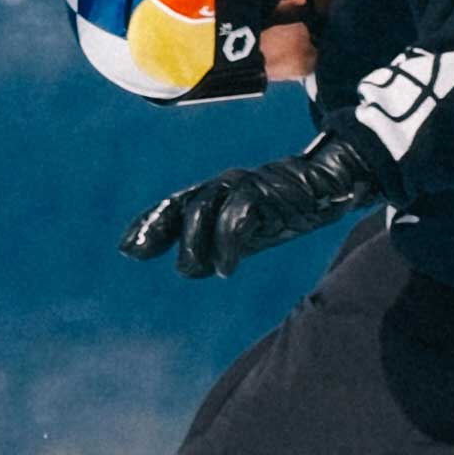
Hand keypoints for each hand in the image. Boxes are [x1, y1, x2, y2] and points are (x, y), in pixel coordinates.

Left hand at [125, 135, 368, 288]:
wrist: (326, 185)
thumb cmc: (284, 208)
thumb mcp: (247, 229)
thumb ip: (218, 244)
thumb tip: (190, 268)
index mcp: (216, 194)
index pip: (175, 205)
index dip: (149, 223)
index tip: (126, 248)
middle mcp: (223, 187)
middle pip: (181, 203)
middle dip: (157, 227)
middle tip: (138, 252)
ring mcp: (243, 187)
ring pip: (202, 208)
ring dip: (191, 243)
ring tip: (188, 269)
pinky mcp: (265, 192)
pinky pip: (238, 215)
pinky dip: (227, 244)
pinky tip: (225, 269)